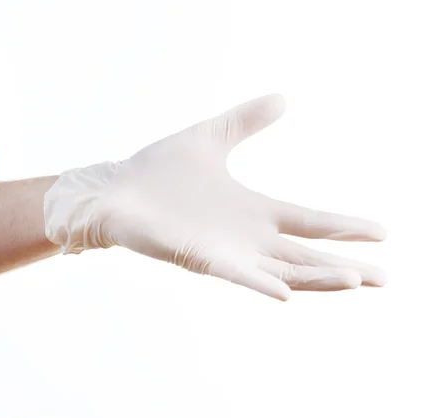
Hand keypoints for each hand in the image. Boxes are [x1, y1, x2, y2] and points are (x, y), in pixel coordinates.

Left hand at [44, 94, 385, 300]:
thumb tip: (283, 97)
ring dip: (317, 278)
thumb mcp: (212, 136)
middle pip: (305, 256)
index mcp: (252, 210)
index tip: (382, 232)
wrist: (115, 189)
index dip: (345, 227)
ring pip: (280, 271)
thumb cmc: (157, 171)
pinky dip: (263, 284)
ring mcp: (224, 251)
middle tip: (385, 278)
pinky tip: (289, 292)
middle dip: (344, 266)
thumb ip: (246, 121)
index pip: (309, 222)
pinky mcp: (199, 259)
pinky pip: (237, 276)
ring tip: (356, 280)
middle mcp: (245, 237)